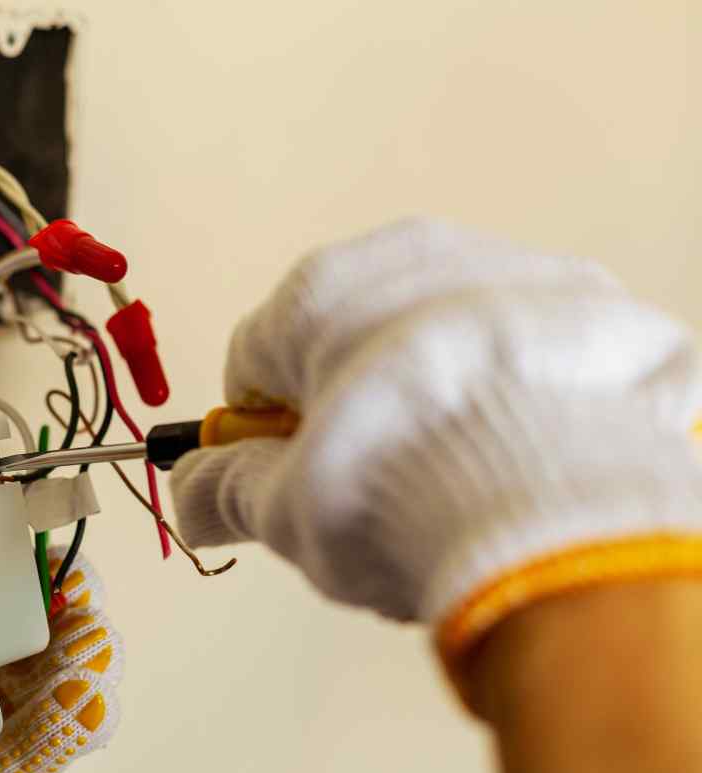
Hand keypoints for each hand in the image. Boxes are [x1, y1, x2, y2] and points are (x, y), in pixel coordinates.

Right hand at [171, 218, 701, 682]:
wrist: (562, 493)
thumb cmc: (405, 490)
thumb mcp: (287, 512)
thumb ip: (225, 492)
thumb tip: (192, 490)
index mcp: (314, 296)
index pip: (257, 361)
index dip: (266, 429)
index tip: (292, 475)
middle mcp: (405, 257)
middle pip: (353, 338)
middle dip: (357, 402)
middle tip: (381, 484)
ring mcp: (501, 265)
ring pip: (441, 332)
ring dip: (438, 386)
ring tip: (462, 472)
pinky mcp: (584, 294)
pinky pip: (524, 340)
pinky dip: (517, 384)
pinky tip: (524, 447)